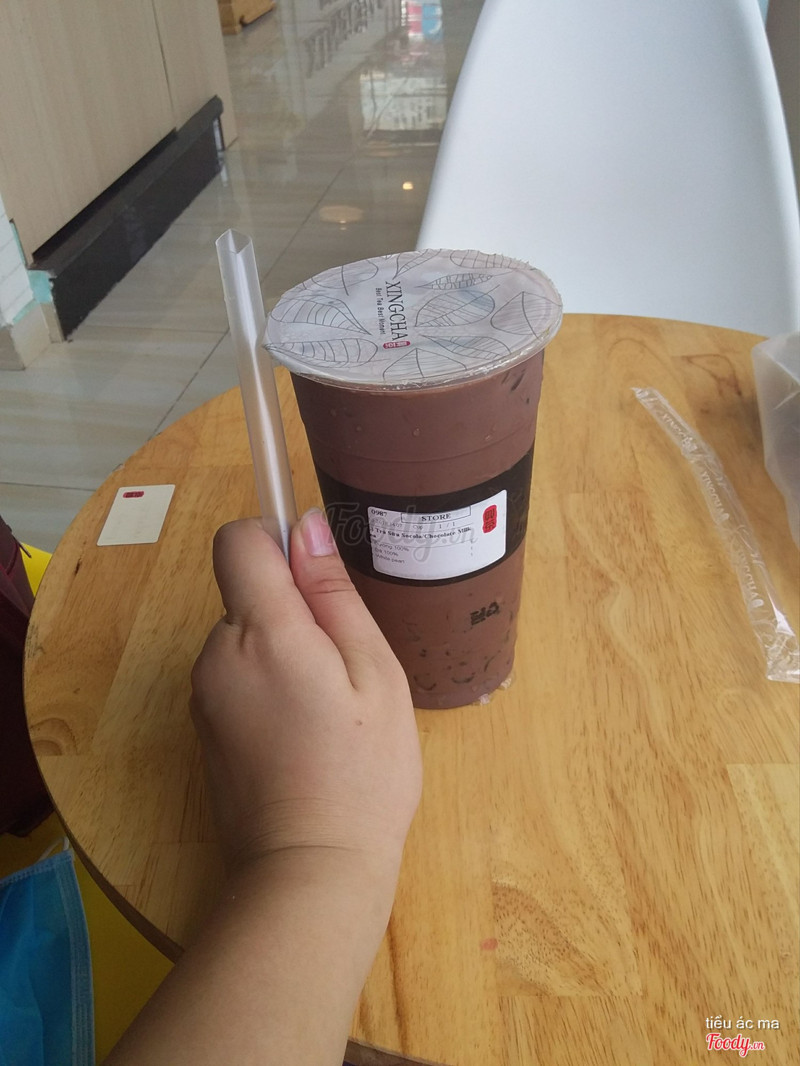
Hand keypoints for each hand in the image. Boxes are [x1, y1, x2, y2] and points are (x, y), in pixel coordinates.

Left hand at [190, 510, 421, 878]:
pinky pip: (235, 677)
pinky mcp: (202, 730)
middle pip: (246, 594)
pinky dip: (267, 686)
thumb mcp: (374, 674)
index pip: (237, 541)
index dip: (276, 540)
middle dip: (293, 611)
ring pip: (244, 638)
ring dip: (282, 652)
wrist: (309, 873)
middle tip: (345, 670)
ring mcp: (202, 696)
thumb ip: (334, 596)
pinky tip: (303, 735)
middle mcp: (216, 655)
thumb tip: (304, 526)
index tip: (318, 578)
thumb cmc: (362, 772)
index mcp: (261, 632)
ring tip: (329, 710)